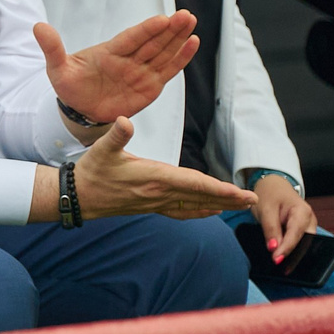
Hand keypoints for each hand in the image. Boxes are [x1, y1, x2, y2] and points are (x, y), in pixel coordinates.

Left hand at [38, 13, 197, 133]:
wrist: (79, 108)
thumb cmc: (70, 85)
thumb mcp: (57, 68)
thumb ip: (52, 48)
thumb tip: (37, 25)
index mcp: (108, 52)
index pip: (130, 38)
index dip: (146, 30)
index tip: (162, 19)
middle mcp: (128, 59)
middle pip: (152, 42)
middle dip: (169, 29)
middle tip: (186, 15)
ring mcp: (140, 71)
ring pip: (163, 53)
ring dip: (178, 39)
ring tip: (192, 23)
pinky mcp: (149, 86)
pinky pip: (168, 71)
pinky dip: (180, 58)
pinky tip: (192, 43)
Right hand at [70, 117, 256, 219]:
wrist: (80, 197)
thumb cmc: (92, 171)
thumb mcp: (101, 149)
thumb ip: (116, 135)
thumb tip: (125, 121)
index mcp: (153, 178)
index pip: (194, 184)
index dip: (219, 188)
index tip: (239, 192)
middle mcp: (160, 193)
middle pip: (201, 196)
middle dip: (229, 198)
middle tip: (254, 200)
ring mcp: (157, 202)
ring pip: (196, 205)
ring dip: (220, 205)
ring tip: (242, 205)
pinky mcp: (153, 206)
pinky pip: (183, 212)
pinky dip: (201, 211)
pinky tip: (212, 211)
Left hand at [250, 171, 315, 265]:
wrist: (274, 186)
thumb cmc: (270, 195)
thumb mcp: (265, 209)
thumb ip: (270, 229)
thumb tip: (273, 248)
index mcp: (302, 212)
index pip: (295, 234)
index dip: (286, 248)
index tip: (276, 260)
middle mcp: (310, 220)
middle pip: (304, 242)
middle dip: (293, 256)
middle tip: (281, 269)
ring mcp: (308, 226)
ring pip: (303, 244)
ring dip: (293, 255)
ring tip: (282, 267)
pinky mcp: (303, 231)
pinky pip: (299, 242)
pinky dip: (291, 249)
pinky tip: (282, 258)